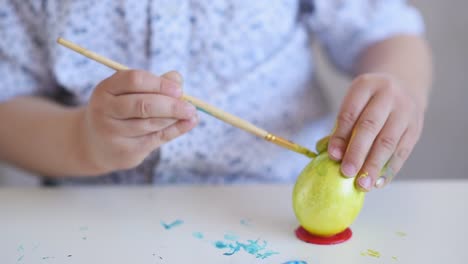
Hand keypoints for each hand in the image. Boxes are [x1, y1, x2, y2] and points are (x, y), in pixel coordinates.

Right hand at [79, 70, 197, 173]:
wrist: (97, 145)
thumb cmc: (120, 112)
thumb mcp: (130, 94)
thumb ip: (154, 84)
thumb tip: (177, 79)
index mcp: (105, 89)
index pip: (134, 80)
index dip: (160, 84)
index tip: (179, 89)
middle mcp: (104, 110)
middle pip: (143, 105)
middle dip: (171, 105)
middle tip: (191, 106)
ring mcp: (112, 133)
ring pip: (151, 124)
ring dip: (174, 118)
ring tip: (190, 113)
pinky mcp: (125, 151)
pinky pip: (156, 138)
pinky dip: (176, 130)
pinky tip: (189, 123)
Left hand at [327, 73, 424, 190]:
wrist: (404, 86)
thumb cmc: (369, 101)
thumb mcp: (354, 102)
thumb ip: (343, 126)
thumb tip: (331, 155)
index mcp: (366, 86)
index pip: (351, 112)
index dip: (341, 135)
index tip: (333, 155)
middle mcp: (388, 95)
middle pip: (370, 127)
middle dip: (357, 152)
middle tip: (347, 172)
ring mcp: (406, 111)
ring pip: (388, 142)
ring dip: (374, 166)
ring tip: (362, 184)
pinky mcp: (416, 128)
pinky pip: (402, 151)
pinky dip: (389, 170)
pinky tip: (378, 183)